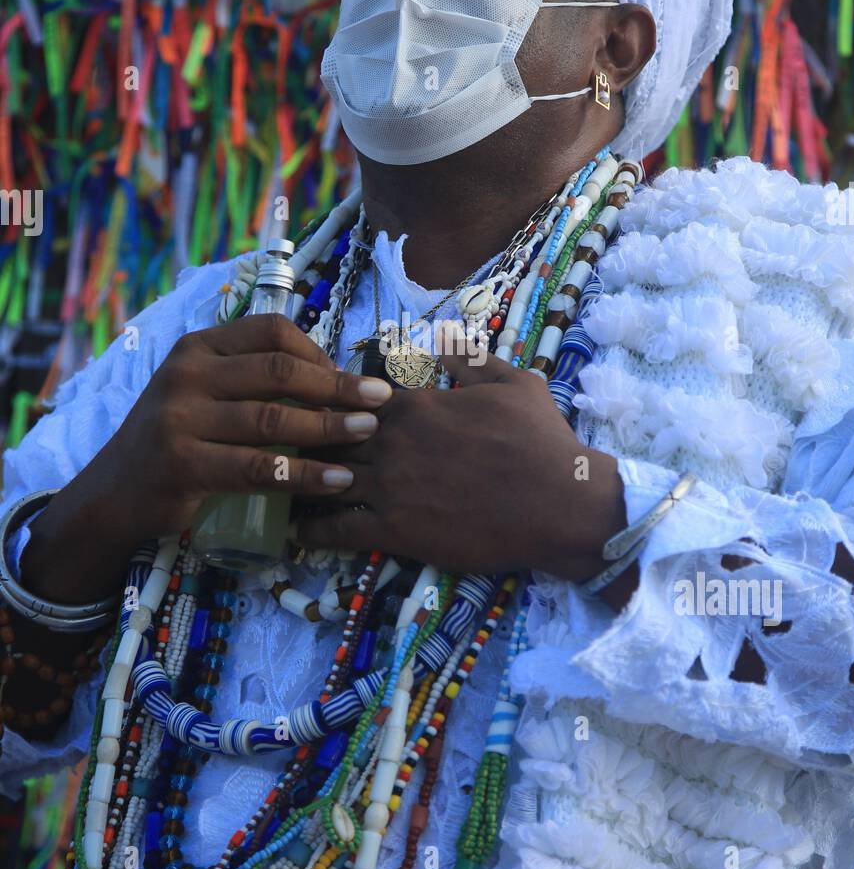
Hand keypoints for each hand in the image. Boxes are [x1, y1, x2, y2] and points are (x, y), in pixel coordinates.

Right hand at [22, 314, 391, 603]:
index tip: (351, 378)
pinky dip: (306, 474)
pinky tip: (337, 480)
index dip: (320, 352)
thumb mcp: (205, 393)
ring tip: (368, 434)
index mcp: (198, 347)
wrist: (117, 492)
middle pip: (280, 370)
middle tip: (380, 401)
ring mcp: (180, 418)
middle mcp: (186, 374)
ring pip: (274, 419)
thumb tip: (337, 377)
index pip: (272, 332)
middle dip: (338, 386)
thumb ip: (251, 379)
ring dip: (330, 427)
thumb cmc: (179, 439)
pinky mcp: (183, 463)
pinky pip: (260, 467)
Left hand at [296, 334, 626, 580]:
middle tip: (283, 441)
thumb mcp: (513, 382)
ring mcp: (390, 487)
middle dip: (307, 437)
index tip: (316, 405)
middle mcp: (393, 442)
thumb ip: (470, 359)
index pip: (353, 397)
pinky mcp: (395, 531)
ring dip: (299, 479)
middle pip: (329, 435)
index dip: (334, 402)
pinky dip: (312, 528)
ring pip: (324, 479)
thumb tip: (441, 338)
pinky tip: (296, 528)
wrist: (561, 503)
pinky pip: (337, 529)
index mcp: (416, 404)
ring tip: (278, 480)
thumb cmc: (542, 440)